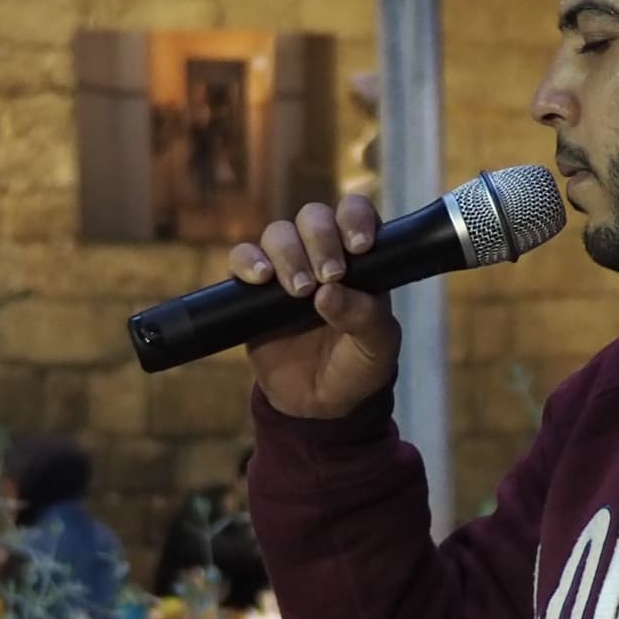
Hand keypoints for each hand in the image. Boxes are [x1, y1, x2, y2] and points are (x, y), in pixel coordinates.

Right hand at [229, 195, 397, 421]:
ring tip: (299, 290)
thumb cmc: (357, 367)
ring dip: (288, 254)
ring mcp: (285, 268)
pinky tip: (260, 280)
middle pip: (313, 217)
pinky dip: (248, 261)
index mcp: (358, 259)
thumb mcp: (376, 348)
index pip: (355, 213)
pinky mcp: (251, 290)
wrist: (319, 404)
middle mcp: (320, 254)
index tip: (358, 247)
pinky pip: (241, 258)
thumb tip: (329, 293)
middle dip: (321, 240)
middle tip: (328, 276)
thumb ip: (364, 318)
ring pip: (278, 233)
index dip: (355, 218)